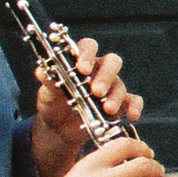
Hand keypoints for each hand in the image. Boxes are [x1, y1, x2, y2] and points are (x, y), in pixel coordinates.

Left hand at [32, 37, 136, 176]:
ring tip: (107, 110)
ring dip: (115, 96)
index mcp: (81, 62)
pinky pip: (133, 101)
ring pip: (120, 84)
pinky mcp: (119, 105)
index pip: (88, 47)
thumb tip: (43, 71)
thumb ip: (47, 80)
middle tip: (96, 92)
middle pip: (112, 62)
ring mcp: (111, 88)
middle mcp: (99, 71)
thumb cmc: (53, 103)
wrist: (57, 129)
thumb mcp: (46, 92)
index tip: (82, 69)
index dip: (87, 55)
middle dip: (106, 76)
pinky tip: (131, 115)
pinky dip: (134, 106)